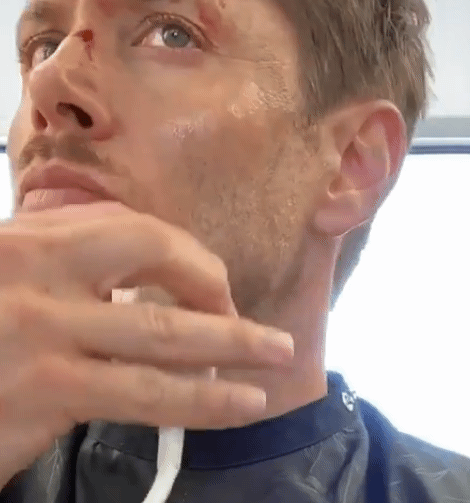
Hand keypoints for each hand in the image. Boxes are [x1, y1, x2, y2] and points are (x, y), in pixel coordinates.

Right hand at [0, 202, 293, 487]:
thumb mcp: (10, 273)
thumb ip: (61, 261)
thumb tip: (133, 265)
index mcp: (31, 239)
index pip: (135, 228)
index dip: (186, 256)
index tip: (210, 288)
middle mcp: (38, 274)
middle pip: (155, 261)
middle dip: (218, 289)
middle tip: (259, 318)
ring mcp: (41, 333)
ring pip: (161, 334)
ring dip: (232, 344)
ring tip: (278, 357)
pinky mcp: (42, 395)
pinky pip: (141, 394)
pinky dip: (197, 401)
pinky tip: (233, 406)